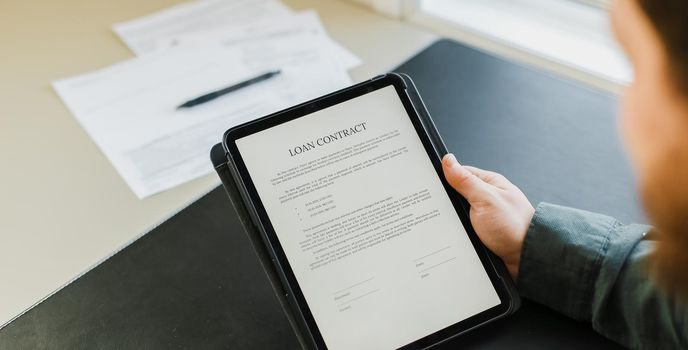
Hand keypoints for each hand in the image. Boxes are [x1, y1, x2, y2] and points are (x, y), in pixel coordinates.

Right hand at [441, 154, 534, 279]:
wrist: (526, 260)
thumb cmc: (514, 227)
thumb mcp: (486, 199)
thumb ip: (466, 180)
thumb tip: (449, 161)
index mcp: (489, 183)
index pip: (458, 173)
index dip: (443, 179)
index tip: (431, 186)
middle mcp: (486, 198)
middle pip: (455, 195)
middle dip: (447, 204)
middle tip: (443, 210)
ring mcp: (482, 216)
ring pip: (456, 214)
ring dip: (451, 221)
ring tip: (450, 227)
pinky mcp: (480, 233)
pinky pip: (461, 229)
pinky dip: (456, 233)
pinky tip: (453, 237)